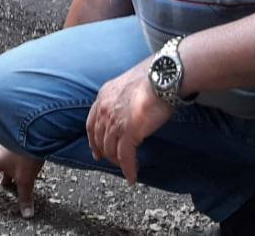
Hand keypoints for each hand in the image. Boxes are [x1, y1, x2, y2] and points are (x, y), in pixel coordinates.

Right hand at [0, 143, 43, 218]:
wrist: (36, 129)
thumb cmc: (27, 153)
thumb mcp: (26, 178)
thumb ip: (25, 197)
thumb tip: (27, 215)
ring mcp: (5, 146)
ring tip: (5, 182)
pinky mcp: (14, 142)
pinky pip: (7, 156)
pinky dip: (8, 165)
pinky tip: (16, 168)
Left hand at [85, 59, 172, 183]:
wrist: (162, 76)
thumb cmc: (152, 78)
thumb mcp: (127, 85)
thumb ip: (121, 99)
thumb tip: (127, 111)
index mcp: (103, 95)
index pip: (91, 122)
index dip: (93, 139)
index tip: (96, 151)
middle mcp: (105, 108)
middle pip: (100, 138)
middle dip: (105, 153)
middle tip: (113, 161)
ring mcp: (115, 121)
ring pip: (111, 149)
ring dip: (118, 161)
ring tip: (126, 167)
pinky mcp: (129, 132)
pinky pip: (125, 156)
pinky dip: (129, 169)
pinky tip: (132, 177)